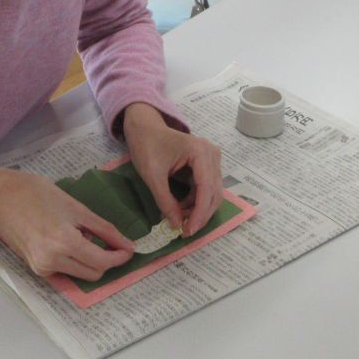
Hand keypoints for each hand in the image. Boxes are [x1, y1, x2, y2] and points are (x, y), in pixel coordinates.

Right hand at [0, 168, 133, 280]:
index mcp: (64, 242)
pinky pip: (65, 271)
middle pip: (93, 273)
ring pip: (80, 274)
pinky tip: (68, 242)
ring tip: (85, 238)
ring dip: (90, 262)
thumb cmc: (37, 195)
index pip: (102, 261)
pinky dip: (74, 261)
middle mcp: (52, 261)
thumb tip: (125, 244)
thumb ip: (103, 228)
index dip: (119, 257)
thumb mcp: (75, 207)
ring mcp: (42, 268)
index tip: (128, 249)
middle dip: (107, 261)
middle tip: (112, 243)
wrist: (0, 200)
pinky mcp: (36, 269)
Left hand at [122, 103, 222, 235]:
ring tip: (181, 221)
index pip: (206, 188)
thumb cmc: (146, 146)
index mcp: (201, 152)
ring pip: (212, 193)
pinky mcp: (207, 165)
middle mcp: (212, 155)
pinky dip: (196, 202)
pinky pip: (206, 189)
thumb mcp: (152, 176)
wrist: (144, 128)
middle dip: (201, 214)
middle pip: (214, 193)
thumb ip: (165, 201)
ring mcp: (211, 160)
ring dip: (199, 210)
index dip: (199, 213)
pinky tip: (182, 209)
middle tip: (185, 231)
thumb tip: (176, 225)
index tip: (188, 230)